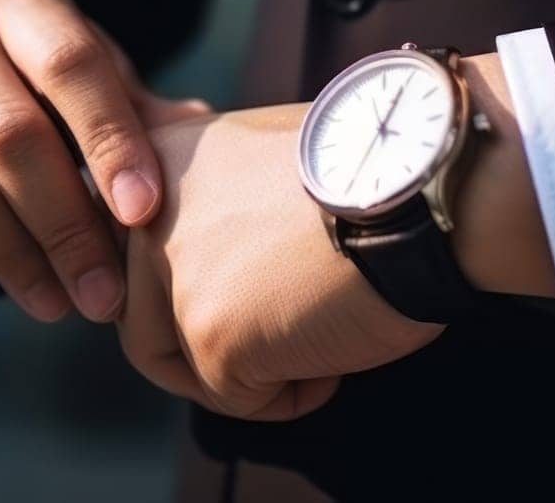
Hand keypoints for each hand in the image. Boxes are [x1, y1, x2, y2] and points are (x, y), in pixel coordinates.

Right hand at [0, 0, 207, 322]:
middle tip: (102, 294)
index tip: (144, 214)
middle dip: (65, 225)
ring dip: (5, 252)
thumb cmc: (27, 77)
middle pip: (11, 133)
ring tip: (52, 300)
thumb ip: (134, 108)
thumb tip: (204, 133)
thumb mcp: (82, 76)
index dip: (111, 142)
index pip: (73, 66)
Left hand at [118, 106, 442, 420]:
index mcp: (159, 161)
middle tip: (290, 323)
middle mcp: (145, 214)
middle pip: (145, 316)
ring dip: (251, 370)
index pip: (132, 254)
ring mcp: (172, 276)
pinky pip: (237, 399)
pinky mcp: (209, 333)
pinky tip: (333, 353)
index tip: (248, 282)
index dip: (189, 285)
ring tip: (318, 334)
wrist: (422, 186)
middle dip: (216, 340)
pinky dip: (290, 395)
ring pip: (183, 365)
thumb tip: (207, 266)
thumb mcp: (268, 155)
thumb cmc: (374, 172)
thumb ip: (216, 199)